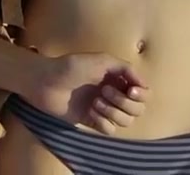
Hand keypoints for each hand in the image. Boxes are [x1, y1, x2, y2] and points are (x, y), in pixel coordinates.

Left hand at [22, 52, 148, 134]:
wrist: (45, 81)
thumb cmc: (70, 66)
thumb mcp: (101, 59)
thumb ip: (125, 68)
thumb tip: (144, 83)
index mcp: (118, 78)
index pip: (144, 93)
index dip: (142, 95)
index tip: (131, 91)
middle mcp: (114, 94)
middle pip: (138, 109)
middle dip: (124, 102)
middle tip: (103, 91)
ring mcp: (104, 109)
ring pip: (126, 121)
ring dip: (113, 112)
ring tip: (95, 102)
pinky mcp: (92, 121)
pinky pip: (110, 130)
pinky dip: (103, 122)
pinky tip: (90, 113)